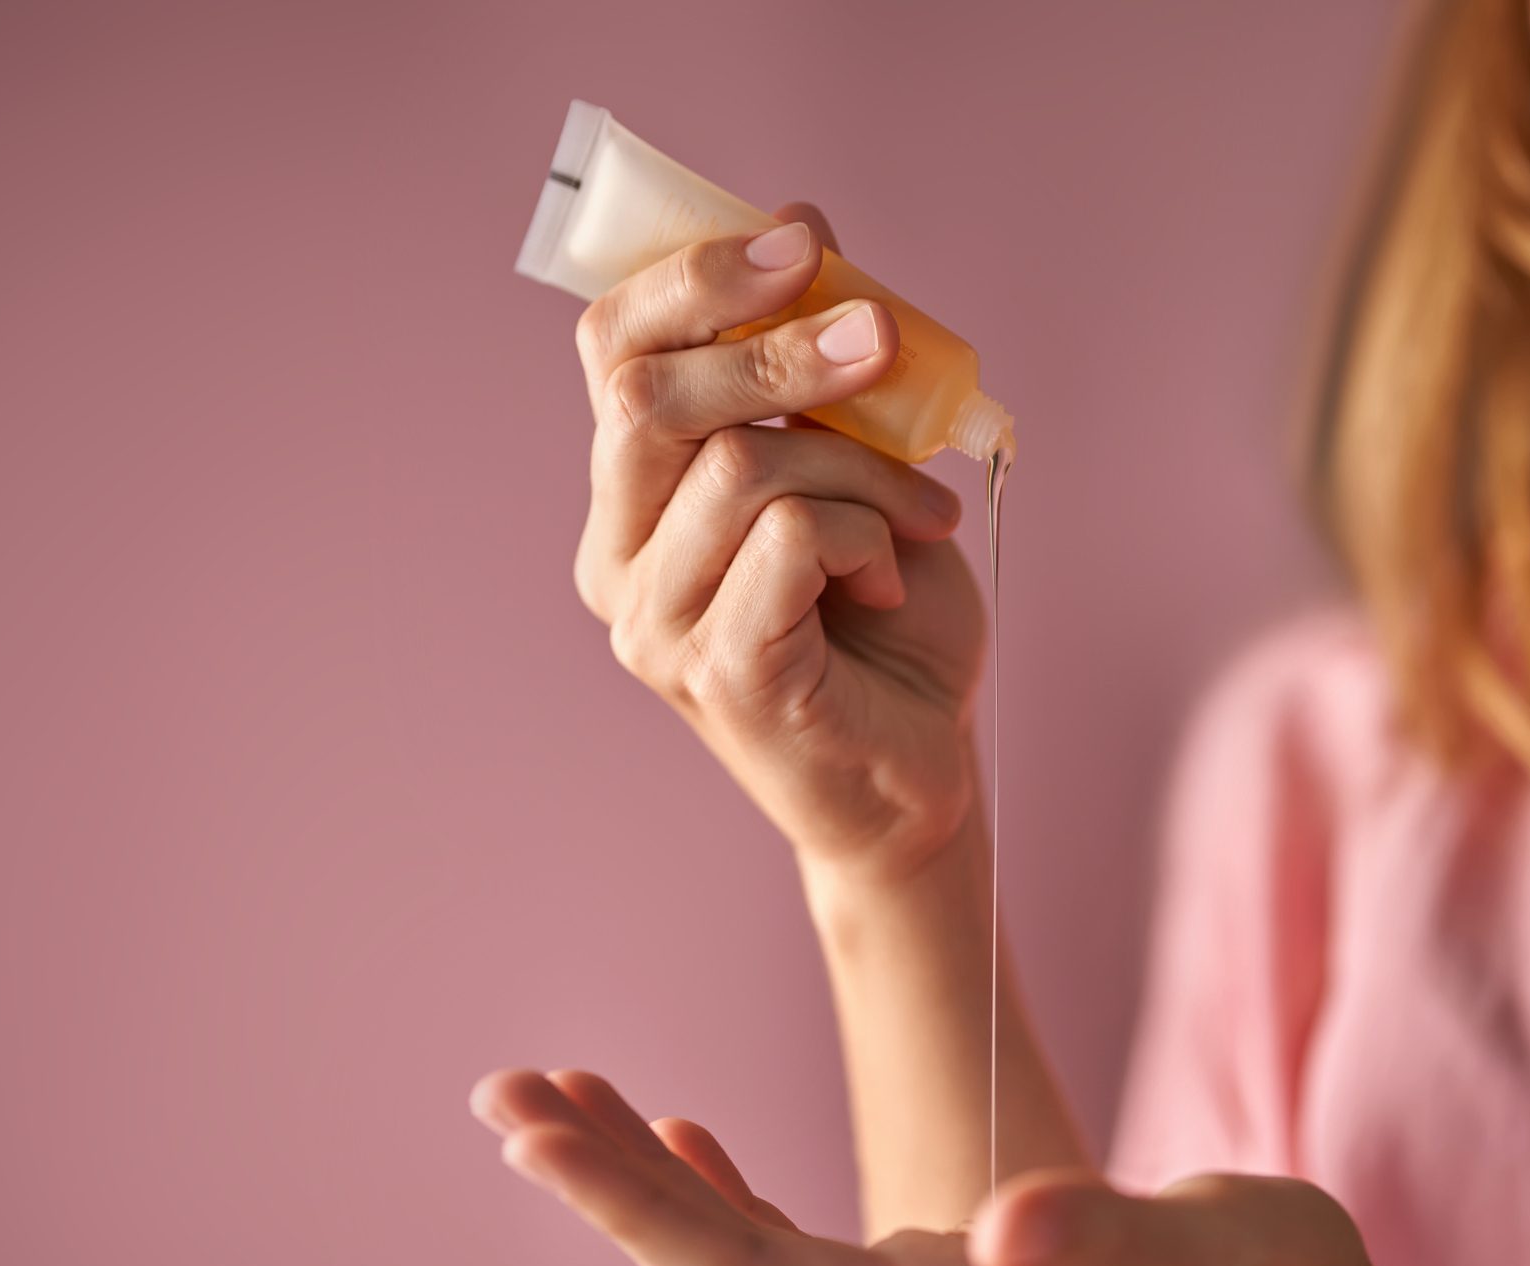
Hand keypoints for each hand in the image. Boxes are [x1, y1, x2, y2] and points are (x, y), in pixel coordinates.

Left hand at [468, 1067, 1430, 1265]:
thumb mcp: (1232, 1259)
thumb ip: (1111, 1242)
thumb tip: (993, 1229)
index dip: (638, 1204)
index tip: (542, 1131)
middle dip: (601, 1182)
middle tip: (508, 1090)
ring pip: (739, 1263)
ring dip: (643, 1183)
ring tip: (565, 1096)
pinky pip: (795, 1264)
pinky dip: (724, 1197)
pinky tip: (688, 1139)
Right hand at [569, 202, 985, 879]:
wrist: (917, 776)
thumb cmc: (885, 627)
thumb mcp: (856, 473)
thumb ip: (813, 374)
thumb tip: (799, 225)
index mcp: (632, 499)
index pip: (610, 352)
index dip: (692, 277)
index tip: (798, 244)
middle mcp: (615, 559)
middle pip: (650, 396)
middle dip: (778, 348)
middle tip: (881, 340)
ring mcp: (652, 623)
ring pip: (738, 465)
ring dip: (861, 469)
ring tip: (919, 515)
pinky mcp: (715, 672)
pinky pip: (785, 539)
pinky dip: (864, 537)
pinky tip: (889, 583)